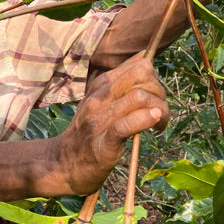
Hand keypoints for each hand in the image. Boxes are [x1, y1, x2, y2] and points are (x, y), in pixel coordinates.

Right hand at [52, 53, 168, 195]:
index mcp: (101, 85)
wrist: (63, 164)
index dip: (154, 79)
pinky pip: (127, 124)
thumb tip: (144, 58)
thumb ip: (120, 83)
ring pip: (139, 97)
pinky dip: (146, 120)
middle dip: (159, 92)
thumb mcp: (100, 102)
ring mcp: (99, 118)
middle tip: (160, 112)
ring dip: (160, 110)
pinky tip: (155, 125)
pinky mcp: (103, 142)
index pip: (139, 65)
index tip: (155, 97)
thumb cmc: (89, 133)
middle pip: (142, 76)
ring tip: (160, 124)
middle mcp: (99, 97)